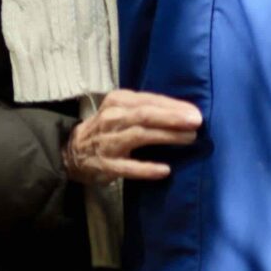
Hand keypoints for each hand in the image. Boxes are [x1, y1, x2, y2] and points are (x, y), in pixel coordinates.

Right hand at [66, 89, 202, 185]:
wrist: (75, 151)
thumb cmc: (108, 128)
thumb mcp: (122, 110)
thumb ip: (147, 109)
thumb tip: (184, 112)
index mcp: (118, 102)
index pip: (148, 100)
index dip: (172, 106)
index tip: (195, 112)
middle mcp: (112, 118)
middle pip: (145, 115)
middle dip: (172, 118)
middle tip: (196, 122)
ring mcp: (109, 142)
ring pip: (139, 136)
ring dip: (166, 137)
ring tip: (189, 139)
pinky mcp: (107, 165)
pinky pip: (129, 167)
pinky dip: (147, 168)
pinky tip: (165, 170)